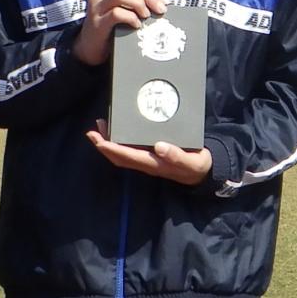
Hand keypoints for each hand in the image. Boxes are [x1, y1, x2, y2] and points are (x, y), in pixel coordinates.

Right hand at [72, 0, 165, 66]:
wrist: (89, 49)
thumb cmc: (110, 29)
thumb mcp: (123, 12)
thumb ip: (137, 3)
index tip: (166, 1)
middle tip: (161, 9)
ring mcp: (96, 8)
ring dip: (138, 4)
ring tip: (147, 15)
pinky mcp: (96, 23)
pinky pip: (115, 14)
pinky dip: (130, 17)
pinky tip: (137, 25)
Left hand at [85, 124, 212, 184]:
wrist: (203, 172)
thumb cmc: (197, 165)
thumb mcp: (192, 162)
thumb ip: (177, 156)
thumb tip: (159, 146)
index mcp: (155, 164)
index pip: (128, 157)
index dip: (111, 149)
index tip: (99, 140)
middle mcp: (147, 163)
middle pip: (120, 157)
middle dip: (104, 145)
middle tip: (92, 131)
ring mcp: (148, 160)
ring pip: (123, 153)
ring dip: (110, 142)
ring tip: (101, 126)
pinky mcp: (151, 155)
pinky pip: (130, 149)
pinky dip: (120, 140)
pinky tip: (119, 128)